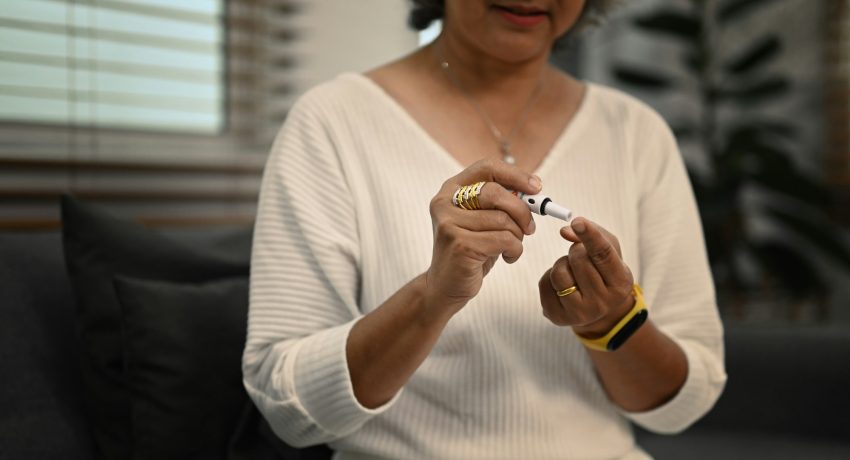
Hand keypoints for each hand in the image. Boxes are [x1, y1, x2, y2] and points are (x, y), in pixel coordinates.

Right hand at [425, 159, 540, 316]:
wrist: (445, 286)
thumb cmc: (471, 250)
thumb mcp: (484, 220)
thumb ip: (501, 202)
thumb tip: (534, 188)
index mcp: (451, 189)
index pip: (486, 168)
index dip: (514, 174)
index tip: (536, 187)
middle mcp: (445, 202)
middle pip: (496, 193)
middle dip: (521, 211)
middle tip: (530, 227)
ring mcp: (449, 223)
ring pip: (502, 220)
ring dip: (517, 237)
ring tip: (511, 247)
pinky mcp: (459, 245)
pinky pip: (503, 240)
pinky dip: (515, 250)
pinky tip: (507, 257)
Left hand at [538, 217, 634, 336]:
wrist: (596, 309)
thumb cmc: (603, 272)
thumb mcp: (610, 251)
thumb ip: (594, 233)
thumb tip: (565, 231)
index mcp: (621, 284)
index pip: (603, 255)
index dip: (590, 236)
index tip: (577, 221)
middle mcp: (602, 303)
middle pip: (579, 260)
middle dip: (576, 250)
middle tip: (581, 257)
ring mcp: (580, 314)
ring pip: (559, 273)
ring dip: (561, 263)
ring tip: (572, 271)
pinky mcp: (558, 317)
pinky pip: (544, 284)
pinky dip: (549, 276)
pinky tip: (562, 284)